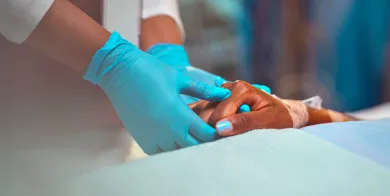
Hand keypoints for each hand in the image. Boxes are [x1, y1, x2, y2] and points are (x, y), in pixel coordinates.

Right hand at [84, 32, 230, 153]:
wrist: (119, 72)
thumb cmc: (151, 72)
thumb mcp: (179, 79)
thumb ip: (203, 90)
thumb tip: (224, 92)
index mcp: (179, 115)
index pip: (205, 135)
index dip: (216, 135)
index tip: (223, 130)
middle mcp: (167, 131)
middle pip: (194, 148)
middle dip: (204, 143)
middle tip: (210, 135)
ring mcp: (153, 137)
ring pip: (177, 153)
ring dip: (187, 147)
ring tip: (194, 138)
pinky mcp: (142, 139)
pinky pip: (161, 152)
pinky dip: (171, 149)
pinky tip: (175, 139)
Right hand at [190, 80, 292, 136]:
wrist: (284, 112)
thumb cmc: (280, 117)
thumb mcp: (268, 121)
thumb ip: (245, 123)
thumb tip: (220, 128)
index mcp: (240, 88)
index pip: (219, 114)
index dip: (219, 132)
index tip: (223, 143)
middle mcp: (228, 87)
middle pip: (208, 112)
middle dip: (209, 129)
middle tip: (215, 143)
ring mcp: (221, 93)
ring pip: (201, 112)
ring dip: (203, 127)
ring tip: (208, 139)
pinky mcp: (217, 100)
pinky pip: (202, 111)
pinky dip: (200, 122)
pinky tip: (199, 132)